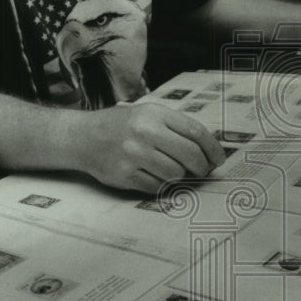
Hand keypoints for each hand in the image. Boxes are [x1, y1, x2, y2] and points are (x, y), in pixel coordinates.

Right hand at [75, 102, 225, 192]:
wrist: (82, 137)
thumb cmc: (121, 126)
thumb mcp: (147, 114)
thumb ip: (175, 127)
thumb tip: (209, 151)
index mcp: (154, 114)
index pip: (195, 132)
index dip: (213, 148)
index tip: (218, 159)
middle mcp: (144, 132)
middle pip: (190, 155)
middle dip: (201, 166)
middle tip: (202, 170)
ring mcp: (133, 155)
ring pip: (175, 174)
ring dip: (180, 176)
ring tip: (173, 171)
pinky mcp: (125, 175)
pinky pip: (157, 187)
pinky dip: (162, 185)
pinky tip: (156, 176)